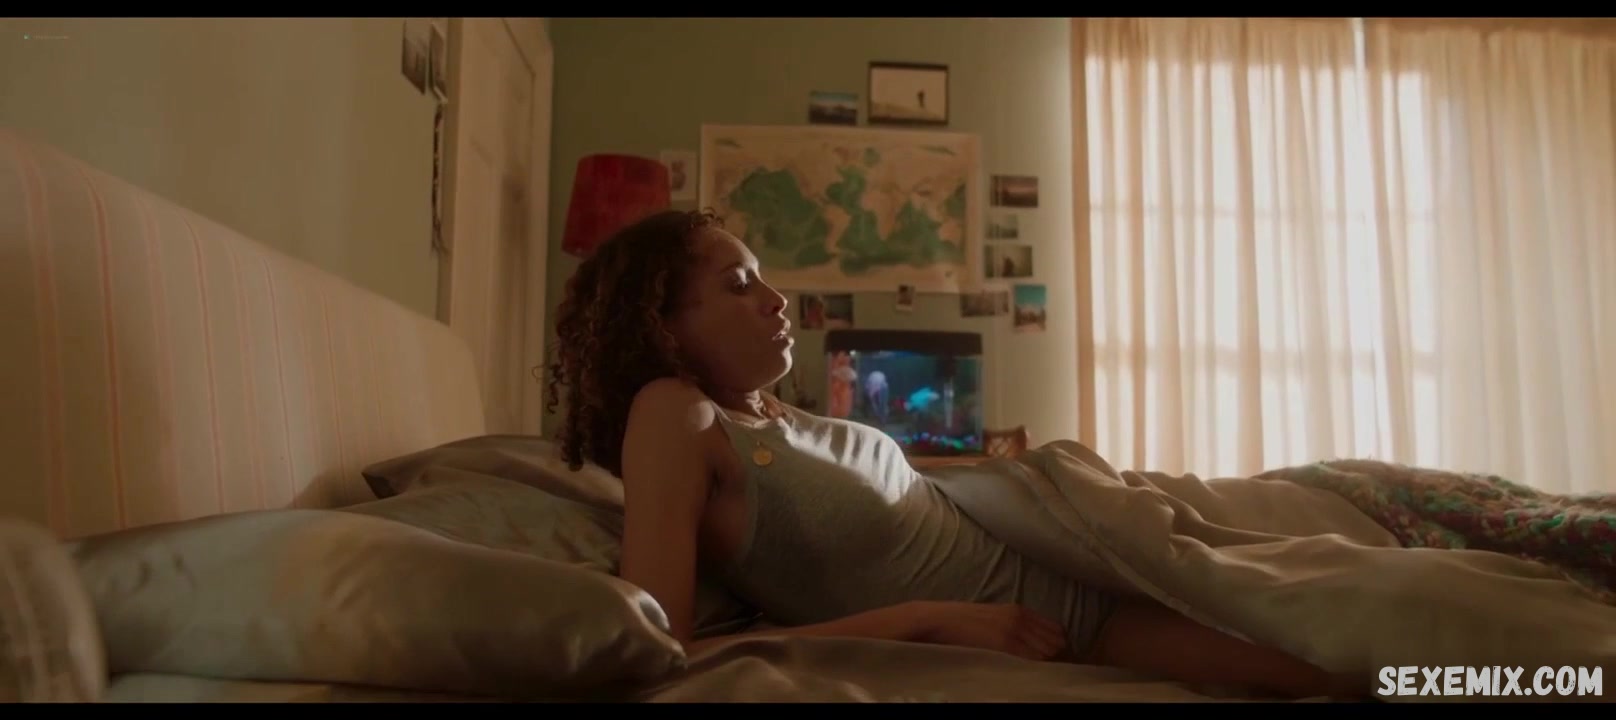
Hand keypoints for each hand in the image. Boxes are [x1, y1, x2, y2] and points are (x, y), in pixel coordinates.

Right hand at [900, 601, 1068, 661]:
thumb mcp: (994, 618)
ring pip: (1049, 652)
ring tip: (1036, 673)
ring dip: (1047, 664)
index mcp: (1019, 610)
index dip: (1059, 646)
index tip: (1054, 659)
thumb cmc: (962, 624)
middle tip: (1048, 669)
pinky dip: (1036, 668)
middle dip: (1057, 656)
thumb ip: (1015, 626)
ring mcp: (1013, 630)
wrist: (938, 621)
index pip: (1057, 629)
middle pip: (1057, 642)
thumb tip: (1033, 644)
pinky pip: (1033, 659)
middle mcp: (1020, 618)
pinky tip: (1028, 673)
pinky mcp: (1004, 644)